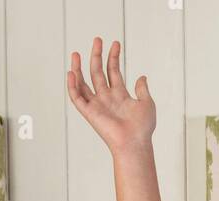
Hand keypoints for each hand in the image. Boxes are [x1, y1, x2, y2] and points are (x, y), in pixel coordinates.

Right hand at [67, 37, 155, 153]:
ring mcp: (97, 105)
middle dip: (97, 55)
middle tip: (97, 39)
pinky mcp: (89, 113)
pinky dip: (72, 86)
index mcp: (120, 95)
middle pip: (97, 73)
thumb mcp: (146, 104)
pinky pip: (77, 98)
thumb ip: (142, 89)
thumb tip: (142, 76)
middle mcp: (107, 98)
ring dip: (78, 68)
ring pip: (83, 83)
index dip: (113, 57)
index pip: (113, 71)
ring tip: (75, 53)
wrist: (135, 143)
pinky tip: (72, 72)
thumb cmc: (143, 128)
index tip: (116, 43)